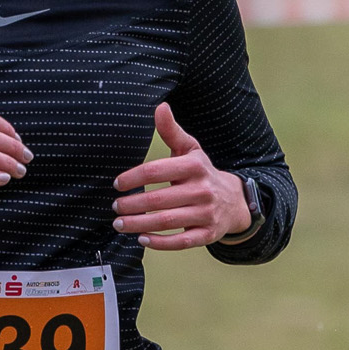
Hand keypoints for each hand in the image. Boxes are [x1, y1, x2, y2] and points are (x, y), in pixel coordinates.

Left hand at [112, 102, 251, 248]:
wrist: (233, 200)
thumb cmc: (201, 173)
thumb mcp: (190, 150)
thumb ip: (171, 131)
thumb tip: (160, 107)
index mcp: (194, 166)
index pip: (156, 171)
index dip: (132, 178)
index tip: (117, 184)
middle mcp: (201, 190)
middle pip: (158, 200)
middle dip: (131, 205)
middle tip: (115, 207)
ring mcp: (205, 214)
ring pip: (165, 222)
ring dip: (138, 224)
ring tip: (120, 224)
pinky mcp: (207, 234)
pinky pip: (180, 242)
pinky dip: (158, 242)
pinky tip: (142, 238)